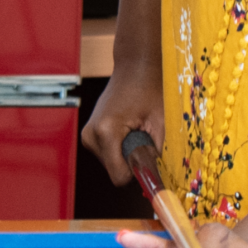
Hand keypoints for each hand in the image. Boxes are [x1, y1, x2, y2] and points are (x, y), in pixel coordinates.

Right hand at [80, 65, 162, 184]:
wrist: (134, 68)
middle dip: (132, 161)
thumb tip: (156, 179)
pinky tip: (127, 130)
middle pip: (115, 171)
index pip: (119, 176)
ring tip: (135, 130)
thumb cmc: (149, 89)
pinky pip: (108, 154)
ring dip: (126, 154)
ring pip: (111, 164)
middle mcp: (91, 135)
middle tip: (144, 137)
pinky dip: (120, 148)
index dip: (137, 172)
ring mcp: (88, 134)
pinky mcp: (89, 134)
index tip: (150, 160)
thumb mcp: (160, 124)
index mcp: (106, 132)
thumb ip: (156, 155)